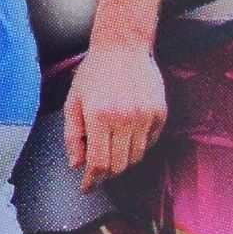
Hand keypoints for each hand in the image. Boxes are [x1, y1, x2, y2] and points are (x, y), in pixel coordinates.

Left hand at [63, 42, 167, 191]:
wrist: (123, 46)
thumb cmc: (94, 73)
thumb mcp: (74, 101)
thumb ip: (73, 135)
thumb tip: (77, 164)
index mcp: (99, 116)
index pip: (98, 163)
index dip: (92, 181)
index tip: (87, 187)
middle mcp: (125, 118)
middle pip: (119, 165)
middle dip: (106, 174)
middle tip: (97, 170)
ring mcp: (145, 116)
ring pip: (136, 157)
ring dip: (122, 161)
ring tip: (112, 150)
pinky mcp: (160, 113)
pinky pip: (150, 143)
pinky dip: (138, 146)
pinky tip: (127, 136)